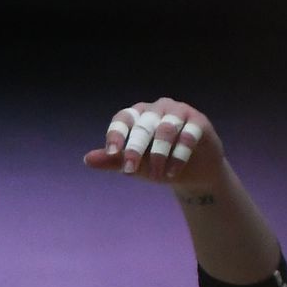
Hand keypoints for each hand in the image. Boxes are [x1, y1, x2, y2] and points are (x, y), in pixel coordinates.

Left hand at [83, 98, 223, 188]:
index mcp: (138, 115)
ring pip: (166, 129)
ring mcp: (180, 113)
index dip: (116, 134)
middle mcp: (158, 109)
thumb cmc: (157, 164)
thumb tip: (87, 159)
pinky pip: (188, 136)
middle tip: (130, 171)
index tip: (111, 153)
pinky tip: (172, 173)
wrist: (190, 172)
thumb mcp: (132, 165)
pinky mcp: (199, 122)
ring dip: (159, 155)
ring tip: (156, 177)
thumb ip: (112, 161)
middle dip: (135, 149)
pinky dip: (179, 156)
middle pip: (143, 125)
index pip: (124, 118)